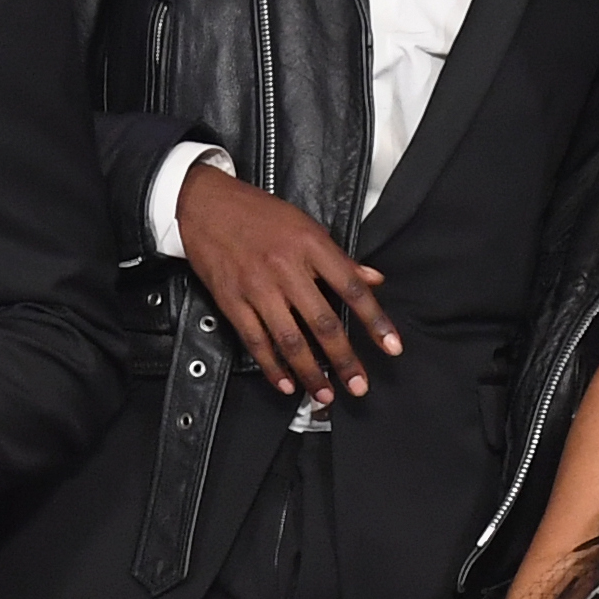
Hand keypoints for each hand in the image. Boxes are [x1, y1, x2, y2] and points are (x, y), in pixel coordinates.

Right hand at [176, 160, 396, 405]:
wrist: (206, 204)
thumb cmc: (258, 213)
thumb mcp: (305, 225)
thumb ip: (339, 258)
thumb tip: (373, 279)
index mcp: (311, 245)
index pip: (352, 288)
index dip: (375, 321)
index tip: (392, 346)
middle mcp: (286, 267)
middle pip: (323, 322)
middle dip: (344, 359)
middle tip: (359, 385)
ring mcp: (257, 286)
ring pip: (290, 339)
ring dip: (310, 372)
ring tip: (324, 393)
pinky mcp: (232, 300)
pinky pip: (255, 340)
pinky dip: (272, 366)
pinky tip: (286, 383)